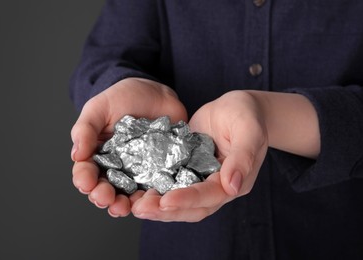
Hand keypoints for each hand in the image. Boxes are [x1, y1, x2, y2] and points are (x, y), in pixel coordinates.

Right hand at [70, 78, 186, 216]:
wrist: (155, 91)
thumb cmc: (122, 97)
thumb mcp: (99, 108)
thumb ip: (85, 129)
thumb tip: (76, 154)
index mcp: (98, 154)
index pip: (87, 172)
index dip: (84, 180)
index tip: (86, 182)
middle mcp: (117, 167)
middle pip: (106, 188)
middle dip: (103, 196)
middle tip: (105, 198)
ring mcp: (138, 171)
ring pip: (129, 194)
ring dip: (125, 204)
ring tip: (124, 206)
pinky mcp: (159, 170)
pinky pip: (155, 187)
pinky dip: (151, 196)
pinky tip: (150, 199)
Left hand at [131, 91, 268, 221]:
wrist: (238, 108)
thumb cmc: (247, 115)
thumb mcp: (248, 130)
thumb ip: (243, 157)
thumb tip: (233, 186)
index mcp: (234, 181)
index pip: (209, 196)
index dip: (187, 200)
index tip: (165, 202)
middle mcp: (216, 186)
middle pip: (191, 207)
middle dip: (165, 211)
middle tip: (140, 209)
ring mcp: (200, 178)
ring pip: (179, 200)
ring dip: (157, 206)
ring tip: (135, 205)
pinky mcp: (187, 169)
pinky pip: (171, 183)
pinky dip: (155, 189)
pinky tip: (137, 189)